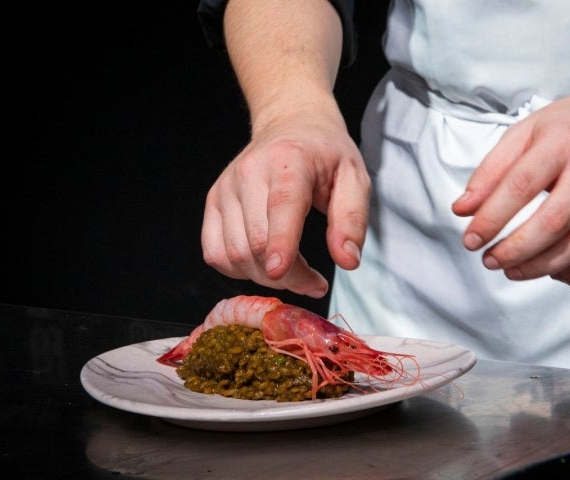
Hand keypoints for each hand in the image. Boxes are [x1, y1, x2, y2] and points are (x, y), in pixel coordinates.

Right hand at [201, 107, 369, 296]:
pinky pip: (215, 253)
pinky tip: (263, 264)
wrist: (291, 124)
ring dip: (265, 277)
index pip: (280, 206)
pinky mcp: (213, 202)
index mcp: (289, 161)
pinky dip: (239, 270)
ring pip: (235, 254)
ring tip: (293, 272)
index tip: (281, 271)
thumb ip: (352, 220)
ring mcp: (226, 188)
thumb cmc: (325, 153)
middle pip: (257, 242)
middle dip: (287, 276)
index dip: (280, 243)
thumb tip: (347, 261)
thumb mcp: (355, 178)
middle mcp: (249, 172)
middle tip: (313, 282)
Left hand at [452, 90, 569, 286]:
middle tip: (489, 260)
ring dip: (540, 267)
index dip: (491, 219)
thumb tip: (462, 210)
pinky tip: (556, 273)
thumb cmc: (569, 126)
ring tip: (511, 270)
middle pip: (553, 223)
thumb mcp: (523, 132)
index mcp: (561, 143)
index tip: (471, 240)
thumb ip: (490, 171)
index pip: (520, 187)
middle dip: (515, 250)